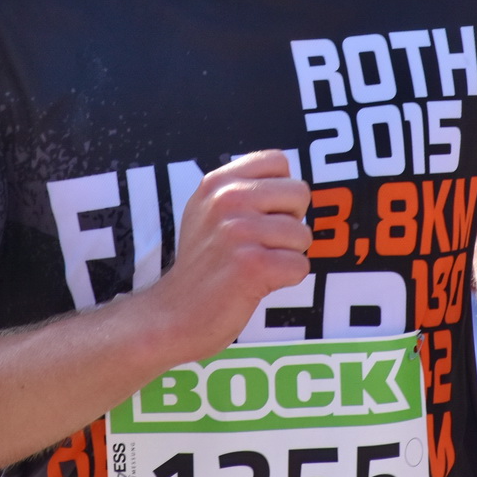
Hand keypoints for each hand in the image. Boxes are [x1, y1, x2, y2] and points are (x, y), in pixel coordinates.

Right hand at [146, 149, 310, 360]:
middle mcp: (226, 199)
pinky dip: (286, 279)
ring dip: (287, 255)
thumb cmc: (203, 265)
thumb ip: (243, 188)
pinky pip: (300, 266)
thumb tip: (291, 182)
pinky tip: (257, 282)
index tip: (261, 216)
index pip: (278, 162)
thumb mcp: (207, 210)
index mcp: (217, 182)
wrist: (174, 314)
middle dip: (289, 223)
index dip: (280, 192)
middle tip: (259, 245)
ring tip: (254, 265)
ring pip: (303, 234)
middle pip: (299, 194)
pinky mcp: (252, 265)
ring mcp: (238, 232)